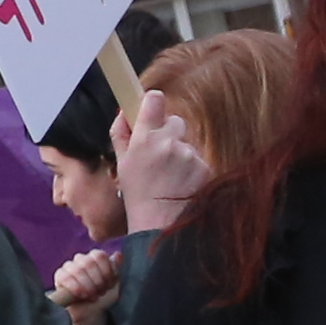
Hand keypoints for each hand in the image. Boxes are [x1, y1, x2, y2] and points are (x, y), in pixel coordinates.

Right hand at [51, 246, 120, 324]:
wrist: (91, 316)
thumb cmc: (103, 299)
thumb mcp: (115, 285)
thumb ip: (116, 269)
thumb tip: (118, 255)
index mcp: (95, 259)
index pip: (99, 255)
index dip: (106, 271)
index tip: (109, 284)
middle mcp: (81, 260)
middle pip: (88, 262)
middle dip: (97, 280)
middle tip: (100, 292)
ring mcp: (69, 267)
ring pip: (77, 269)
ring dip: (87, 285)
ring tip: (91, 295)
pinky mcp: (59, 276)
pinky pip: (65, 277)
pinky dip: (75, 287)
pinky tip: (81, 295)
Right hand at [112, 91, 210, 237]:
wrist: (161, 225)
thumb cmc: (138, 195)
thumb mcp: (122, 163)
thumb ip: (121, 133)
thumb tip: (124, 111)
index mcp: (145, 138)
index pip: (154, 99)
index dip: (153, 104)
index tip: (152, 111)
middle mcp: (168, 142)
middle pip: (175, 121)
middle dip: (169, 134)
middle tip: (161, 156)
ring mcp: (189, 154)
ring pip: (187, 143)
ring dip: (181, 154)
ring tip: (172, 177)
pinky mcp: (205, 167)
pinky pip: (198, 159)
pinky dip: (192, 169)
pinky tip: (183, 184)